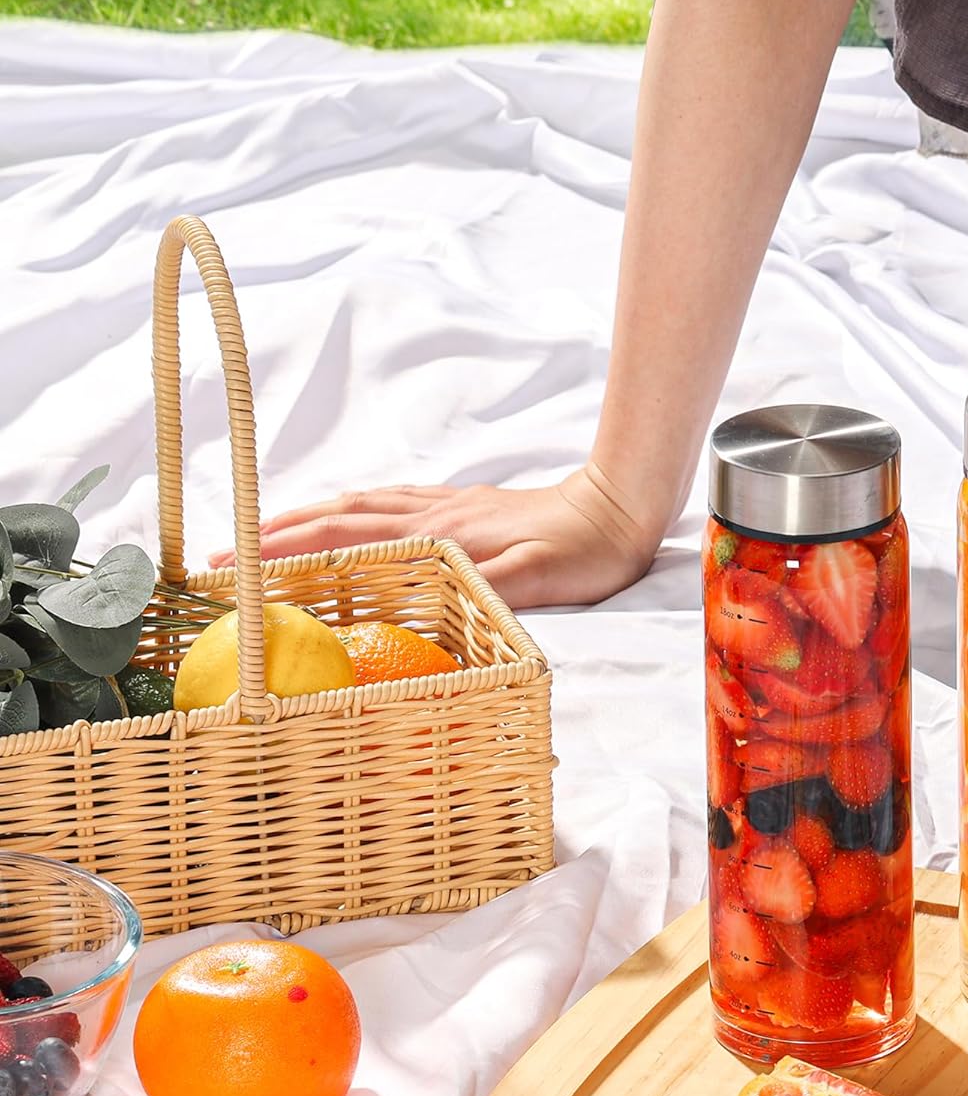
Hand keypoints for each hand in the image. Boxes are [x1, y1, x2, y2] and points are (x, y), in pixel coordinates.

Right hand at [207, 465, 659, 608]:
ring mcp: (447, 505)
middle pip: (336, 516)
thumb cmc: (582, 552)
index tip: (236, 563)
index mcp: (440, 534)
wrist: (619, 506)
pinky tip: (349, 513)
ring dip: (306, 516)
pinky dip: (353, 506)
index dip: (288, 550)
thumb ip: (484, 587)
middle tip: (222, 550)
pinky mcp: (465, 505)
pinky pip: (391, 501)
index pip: (345, 538)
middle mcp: (432, 514)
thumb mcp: (539, 581)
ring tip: (263, 530)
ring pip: (359, 503)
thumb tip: (429, 595)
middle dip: (274, 532)